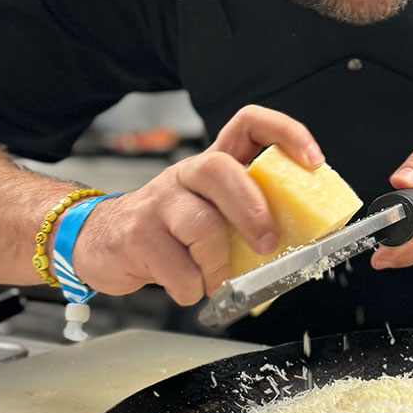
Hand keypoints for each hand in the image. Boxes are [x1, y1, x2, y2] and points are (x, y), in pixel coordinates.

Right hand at [72, 106, 321, 305]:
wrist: (99, 242)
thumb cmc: (168, 232)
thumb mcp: (212, 216)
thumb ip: (246, 220)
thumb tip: (301, 242)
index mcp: (212, 166)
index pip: (249, 124)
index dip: (285, 134)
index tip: (313, 162)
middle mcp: (186, 174)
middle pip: (221, 170)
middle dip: (252, 211)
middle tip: (268, 244)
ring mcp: (158, 202)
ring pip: (201, 225)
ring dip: (218, 264)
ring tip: (216, 279)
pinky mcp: (137, 235)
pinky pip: (178, 268)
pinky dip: (191, 288)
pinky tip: (187, 286)